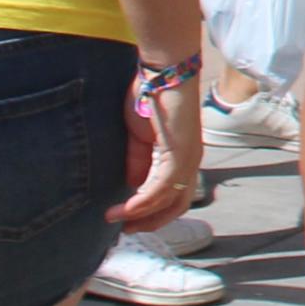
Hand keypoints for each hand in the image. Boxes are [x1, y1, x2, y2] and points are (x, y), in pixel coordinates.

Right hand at [113, 77, 200, 231]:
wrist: (161, 73)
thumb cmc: (150, 99)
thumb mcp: (138, 140)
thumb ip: (137, 164)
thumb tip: (131, 187)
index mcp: (181, 158)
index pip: (173, 197)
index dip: (150, 214)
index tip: (125, 222)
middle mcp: (190, 162)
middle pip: (176, 207)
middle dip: (149, 223)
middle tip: (124, 231)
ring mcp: (188, 159)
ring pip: (168, 201)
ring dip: (139, 215)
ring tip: (114, 220)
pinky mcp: (180, 153)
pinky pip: (162, 187)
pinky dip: (141, 202)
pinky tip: (122, 209)